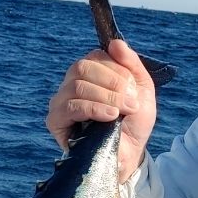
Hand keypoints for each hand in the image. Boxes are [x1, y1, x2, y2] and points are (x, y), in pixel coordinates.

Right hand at [46, 39, 157, 182]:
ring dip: (107, 97)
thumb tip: (116, 42)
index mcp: (90, 73)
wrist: (129, 154)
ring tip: (124, 111)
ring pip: (78, 85)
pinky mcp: (56, 121)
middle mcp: (71, 84)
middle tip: (131, 102)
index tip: (132, 88)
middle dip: (113, 83)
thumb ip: (131, 64)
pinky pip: (71, 106)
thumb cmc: (133, 123)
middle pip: (83, 67)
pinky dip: (94, 108)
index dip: (116, 69)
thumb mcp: (142, 90)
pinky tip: (110, 116)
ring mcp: (61, 101)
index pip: (95, 56)